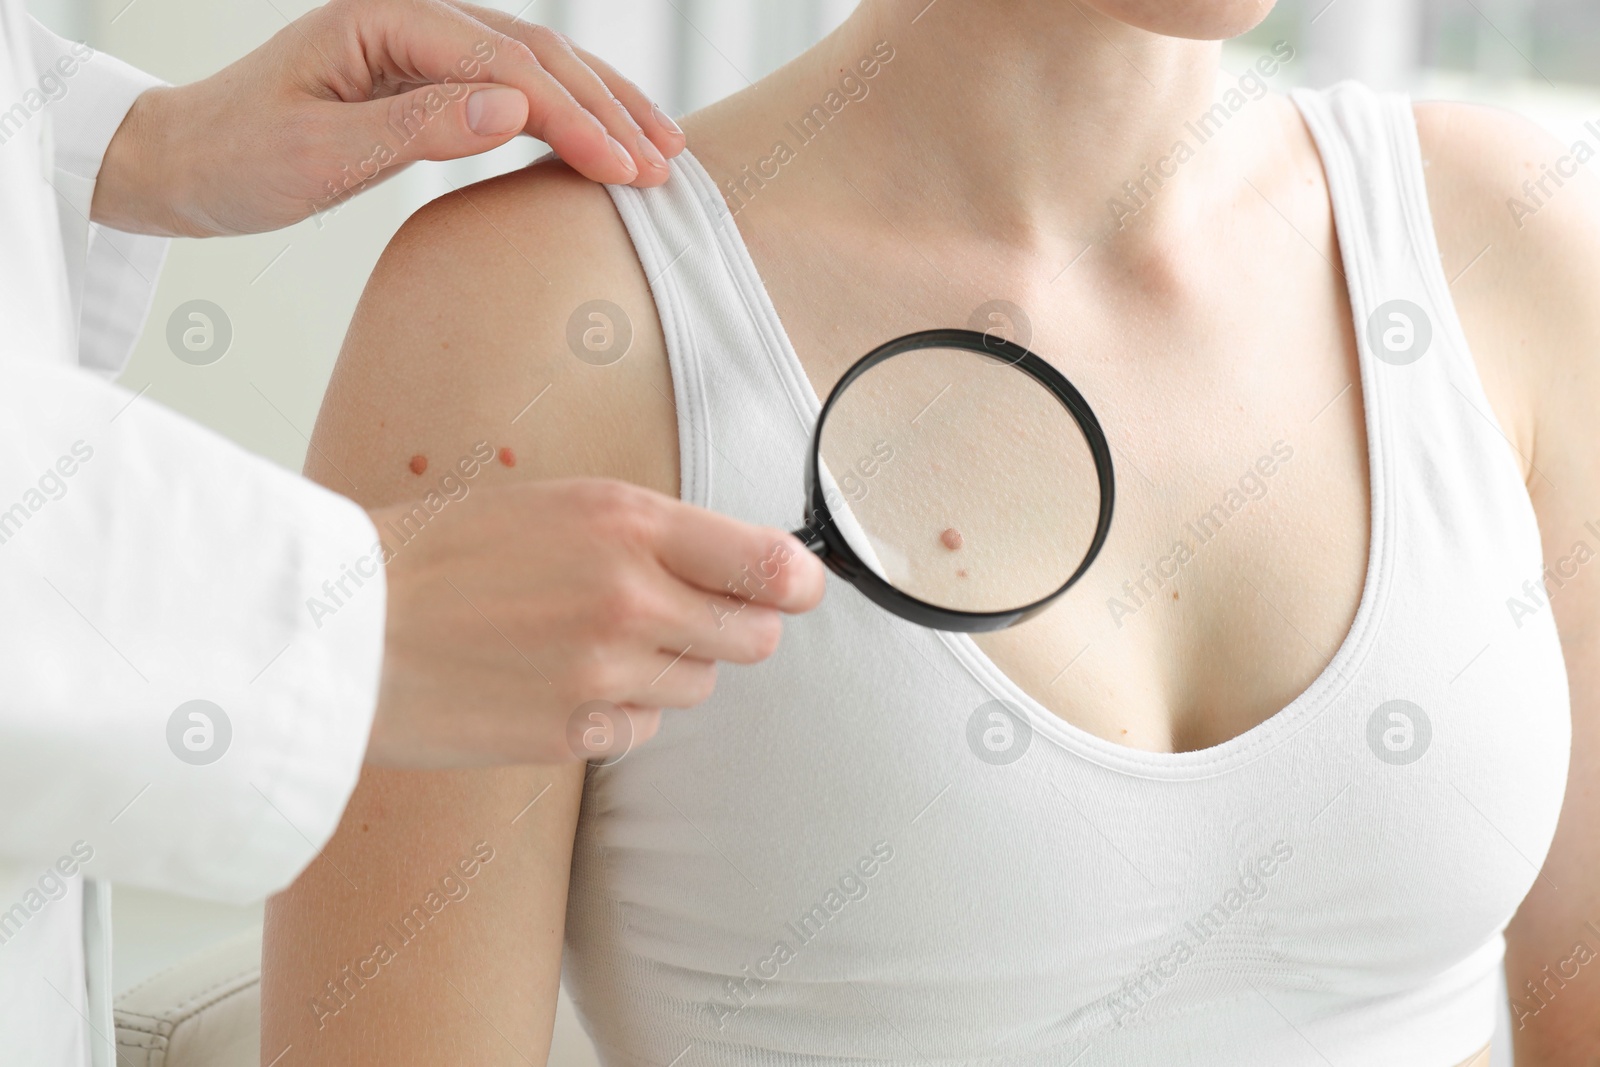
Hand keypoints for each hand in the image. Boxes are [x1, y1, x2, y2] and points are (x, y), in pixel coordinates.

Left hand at [92, 0, 684, 236]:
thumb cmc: (238, 159)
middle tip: (663, 168)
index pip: (505, 65)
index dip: (573, 117)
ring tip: (663, 151)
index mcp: (382, 21)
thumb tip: (515, 110)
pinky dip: (568, 115)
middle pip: (536, 53)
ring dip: (603, 107)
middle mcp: (410, 19)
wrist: (184, 161)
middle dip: (607, 109)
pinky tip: (606, 139)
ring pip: (536, 65)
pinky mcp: (426, 77)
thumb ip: (420, 128)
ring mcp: (421, 45)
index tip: (623, 169)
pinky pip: (514, 88)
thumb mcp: (321, 155)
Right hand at [365, 479, 826, 767]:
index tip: (798, 589)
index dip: (795, 581)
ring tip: (585, 647)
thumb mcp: (553, 506)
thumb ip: (649, 533)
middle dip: (730, 630)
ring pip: (696, 687)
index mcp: (625, 521)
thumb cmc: (439, 557)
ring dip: (662, 672)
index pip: (766, 561)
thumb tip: (741, 565)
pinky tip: (555, 687)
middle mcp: (629, 594)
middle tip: (679, 619)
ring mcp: (604, 671)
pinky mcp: (576, 734)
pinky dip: (615, 716)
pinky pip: (641, 731)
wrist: (344, 628)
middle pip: (753, 638)